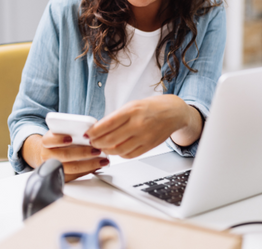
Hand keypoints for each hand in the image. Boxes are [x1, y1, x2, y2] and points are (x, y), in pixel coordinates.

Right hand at [22, 132, 109, 181]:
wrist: (49, 153)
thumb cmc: (60, 140)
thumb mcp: (63, 131)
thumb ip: (73, 129)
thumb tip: (92, 128)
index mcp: (47, 141)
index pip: (49, 140)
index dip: (59, 139)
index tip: (70, 138)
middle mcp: (48, 155)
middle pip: (65, 155)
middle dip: (83, 153)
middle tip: (96, 150)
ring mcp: (54, 168)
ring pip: (72, 168)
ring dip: (89, 164)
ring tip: (102, 160)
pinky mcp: (61, 177)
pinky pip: (76, 176)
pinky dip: (89, 170)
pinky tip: (98, 165)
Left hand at [86, 94, 202, 158]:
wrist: (174, 112)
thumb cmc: (152, 107)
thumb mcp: (133, 105)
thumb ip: (117, 117)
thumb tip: (99, 128)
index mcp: (132, 110)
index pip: (106, 124)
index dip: (94, 131)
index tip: (88, 134)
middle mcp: (138, 124)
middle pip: (110, 139)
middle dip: (97, 143)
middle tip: (92, 142)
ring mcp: (144, 136)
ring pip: (118, 150)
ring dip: (107, 150)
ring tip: (103, 147)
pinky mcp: (149, 146)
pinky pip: (129, 155)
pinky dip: (120, 154)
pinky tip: (117, 150)